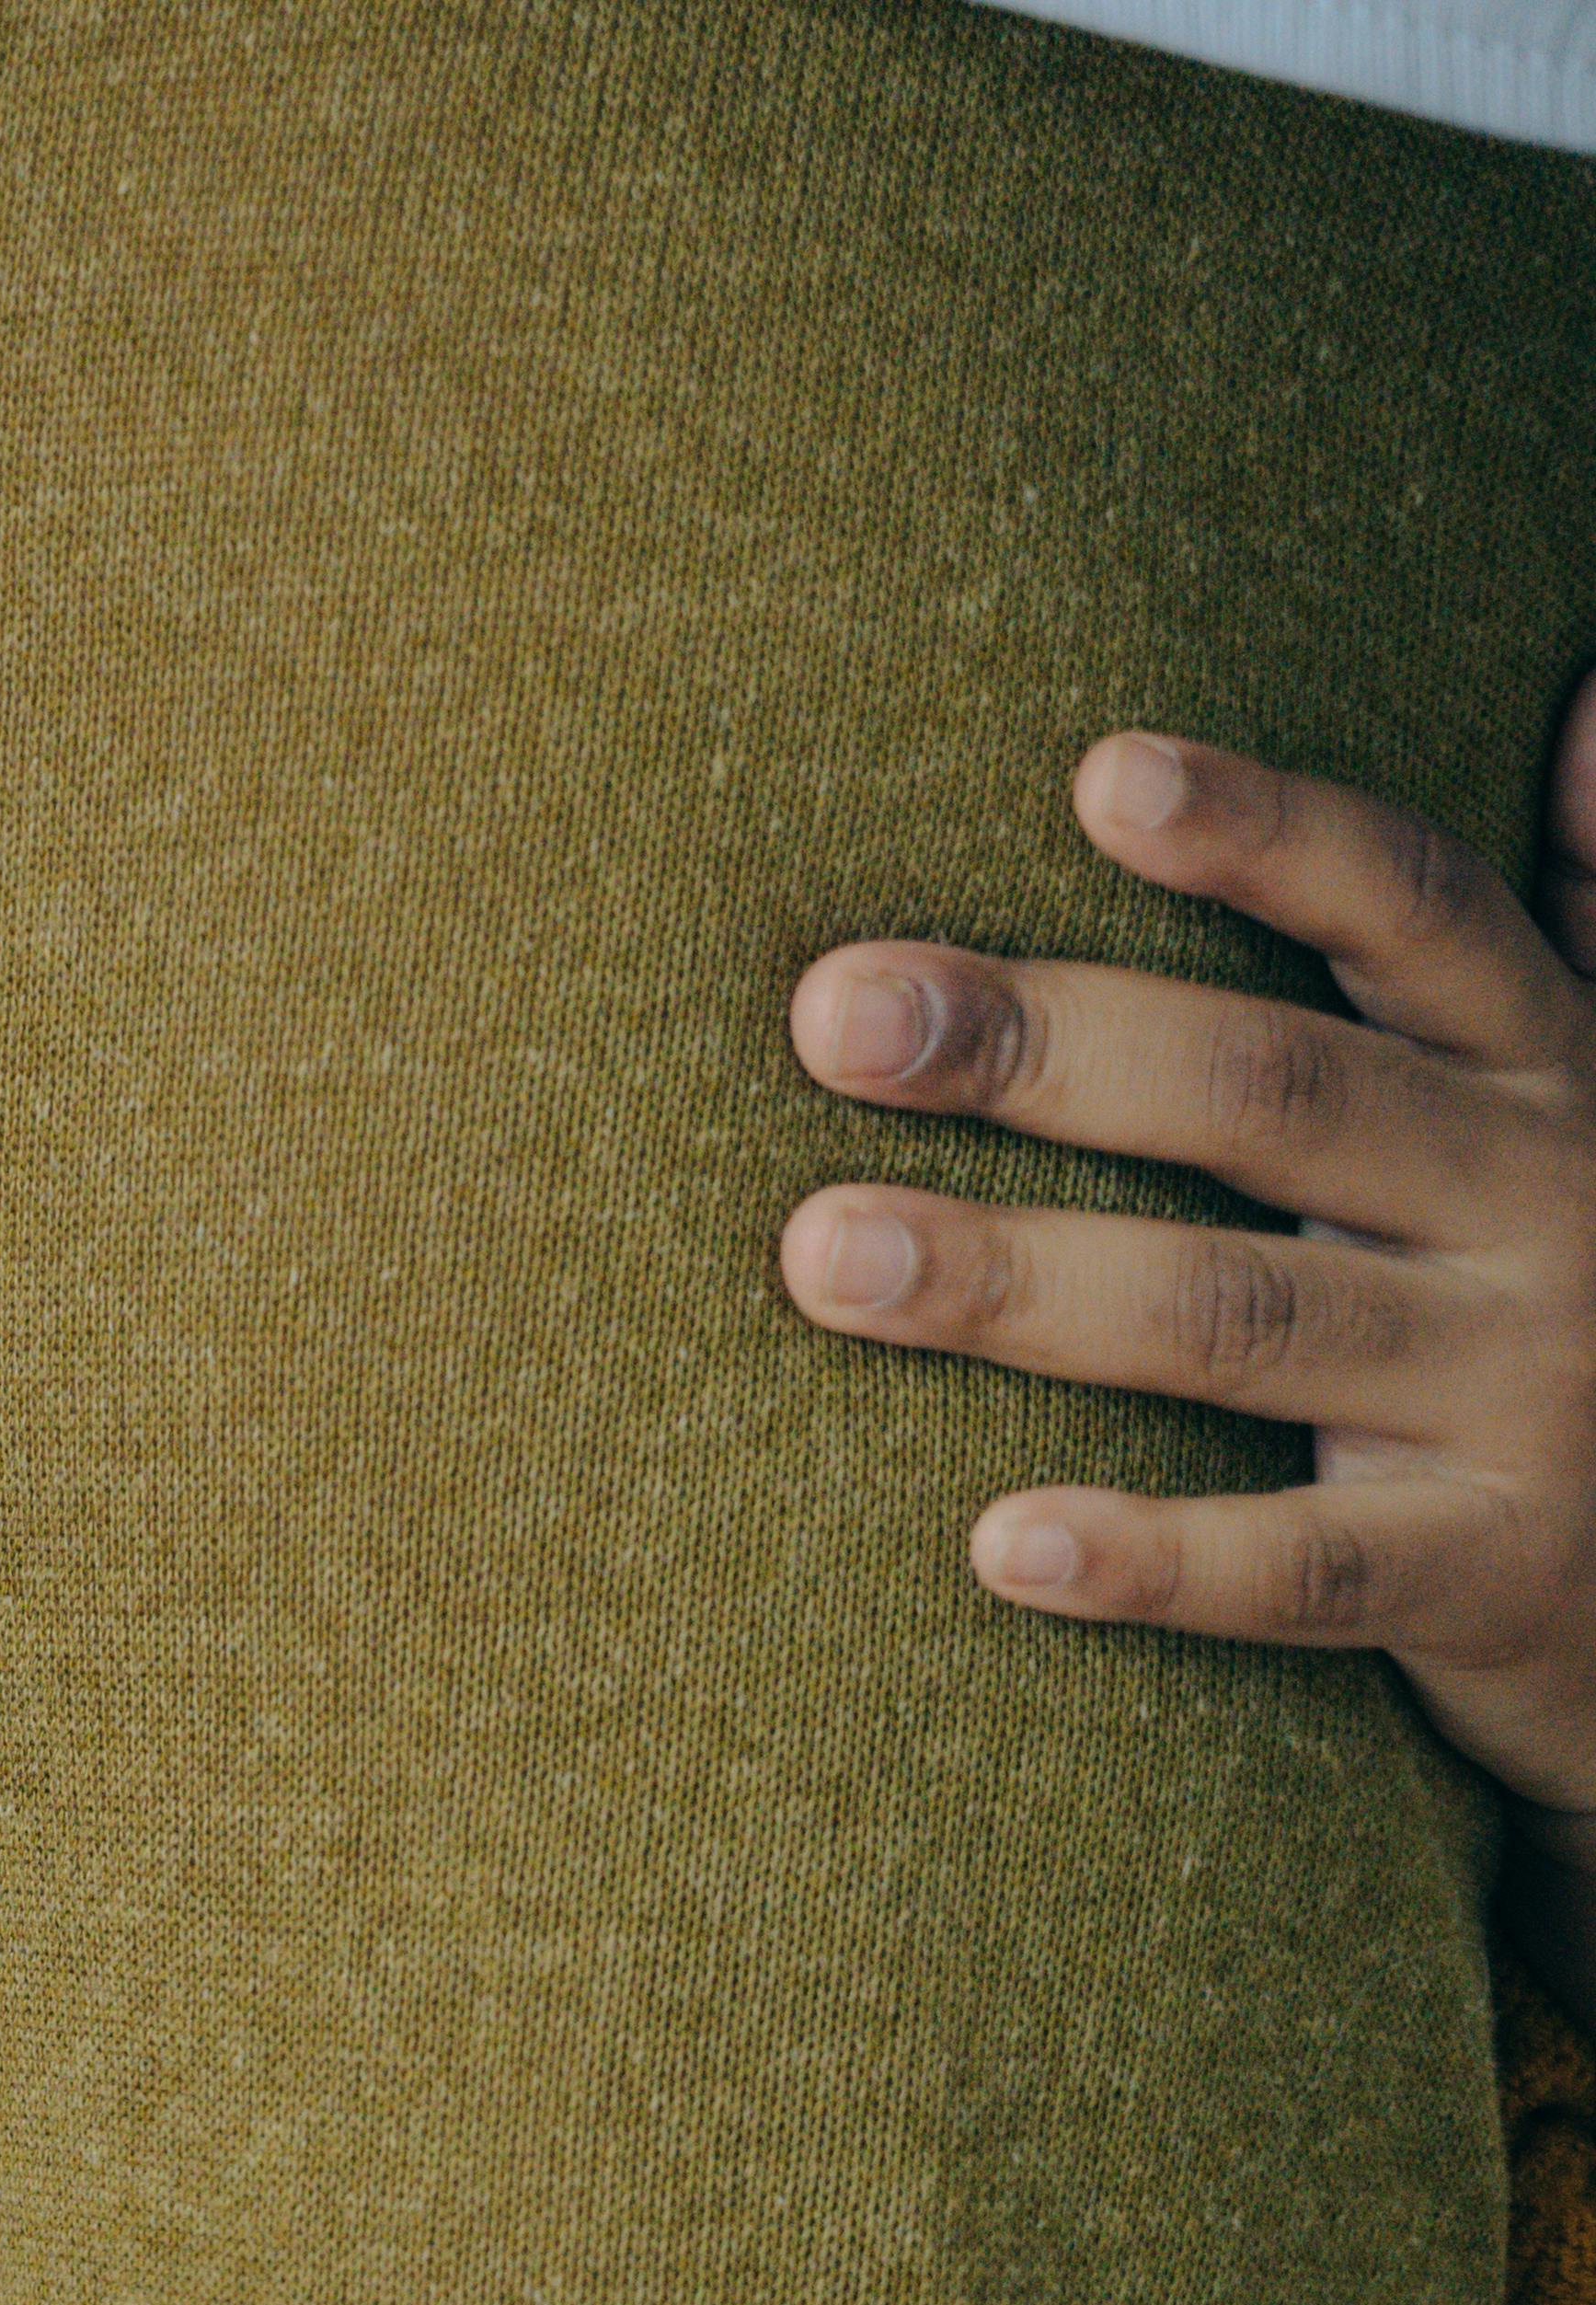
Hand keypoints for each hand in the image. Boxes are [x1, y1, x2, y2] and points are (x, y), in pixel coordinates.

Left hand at [774, 716, 1595, 2002]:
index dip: (1267, 837)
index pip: (1409, 910)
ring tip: (822, 1253)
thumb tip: (1584, 697)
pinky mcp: (1496, 1568)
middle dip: (1049, 1046)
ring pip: (1242, 1318)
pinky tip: (997, 1545)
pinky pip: (1307, 1567)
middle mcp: (1547, 1203)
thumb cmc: (1583, 1283)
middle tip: (835, 1012)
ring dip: (1022, 1282)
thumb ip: (1588, 912)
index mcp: (1545, 1069)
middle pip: (1274, 1096)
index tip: (1098, 772)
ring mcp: (1529, 1390)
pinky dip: (1155, 1558)